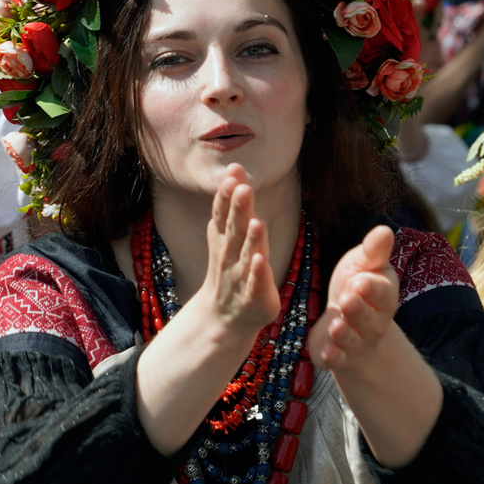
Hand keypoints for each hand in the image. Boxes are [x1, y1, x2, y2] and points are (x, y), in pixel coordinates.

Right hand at [202, 164, 280, 334]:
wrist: (224, 316)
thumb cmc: (230, 266)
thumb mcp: (229, 232)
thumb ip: (231, 201)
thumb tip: (234, 166)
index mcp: (224, 237)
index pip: (223, 213)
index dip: (226, 195)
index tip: (231, 175)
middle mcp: (230, 254)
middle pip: (235, 229)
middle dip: (238, 210)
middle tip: (243, 189)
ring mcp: (241, 276)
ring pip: (247, 254)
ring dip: (251, 239)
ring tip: (256, 221)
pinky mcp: (254, 296)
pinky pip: (255, 283)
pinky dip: (257, 273)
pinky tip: (260, 260)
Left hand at [310, 225, 398, 370]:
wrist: (348, 319)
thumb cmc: (356, 285)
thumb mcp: (363, 264)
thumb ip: (373, 251)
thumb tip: (385, 229)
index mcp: (383, 295)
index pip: (382, 293)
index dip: (372, 288)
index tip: (359, 280)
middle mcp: (374, 321)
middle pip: (369, 318)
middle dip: (358, 310)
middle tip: (347, 299)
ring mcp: (358, 341)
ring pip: (353, 339)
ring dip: (345, 334)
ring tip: (336, 326)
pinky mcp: (339, 355)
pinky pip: (338, 359)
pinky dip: (333, 356)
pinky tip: (325, 352)